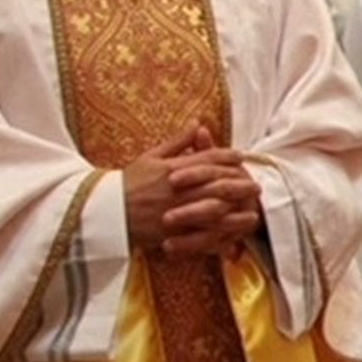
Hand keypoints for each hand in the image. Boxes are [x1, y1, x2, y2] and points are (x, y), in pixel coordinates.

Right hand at [122, 125, 259, 255]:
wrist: (104, 212)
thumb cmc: (127, 183)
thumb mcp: (150, 157)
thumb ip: (177, 142)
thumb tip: (198, 122)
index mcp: (170, 168)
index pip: (206, 159)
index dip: (227, 157)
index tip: (241, 158)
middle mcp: (175, 189)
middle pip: (215, 184)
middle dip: (239, 185)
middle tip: (256, 186)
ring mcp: (175, 212)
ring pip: (213, 211)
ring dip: (235, 212)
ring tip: (253, 213)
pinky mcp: (171, 233)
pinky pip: (200, 236)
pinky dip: (218, 238)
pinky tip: (233, 239)